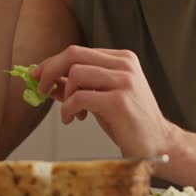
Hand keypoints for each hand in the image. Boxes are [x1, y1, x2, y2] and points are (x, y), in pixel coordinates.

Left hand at [32, 46, 179, 158]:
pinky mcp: (119, 101)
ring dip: (65, 96)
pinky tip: (74, 119)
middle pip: (73, 55)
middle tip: (41, 89)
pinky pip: (80, 97)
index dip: (53, 62)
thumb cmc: (129, 122)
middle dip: (50, 70)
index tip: (38, 76)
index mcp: (122, 59)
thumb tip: (49, 81)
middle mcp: (124, 65)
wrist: (158, 144)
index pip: (78, 51)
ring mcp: (124, 81)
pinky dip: (69, 109)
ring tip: (70, 113)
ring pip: (75, 74)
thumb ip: (78, 87)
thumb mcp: (101, 98)